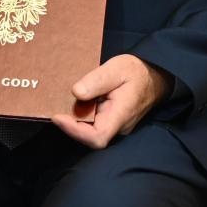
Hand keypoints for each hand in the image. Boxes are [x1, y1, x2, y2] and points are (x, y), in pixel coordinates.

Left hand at [51, 54, 170, 149]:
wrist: (155, 75)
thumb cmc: (137, 71)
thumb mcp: (117, 69)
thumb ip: (97, 81)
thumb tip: (76, 92)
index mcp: (121, 115)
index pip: (97, 137)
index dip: (74, 131)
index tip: (57, 117)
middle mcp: (117, 126)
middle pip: (89, 135)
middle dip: (69, 123)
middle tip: (52, 105)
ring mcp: (114, 125)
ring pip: (90, 129)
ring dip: (73, 117)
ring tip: (58, 100)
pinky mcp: (111, 120)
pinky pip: (93, 122)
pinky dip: (80, 113)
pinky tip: (71, 100)